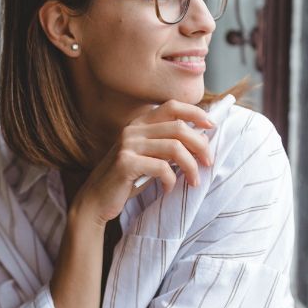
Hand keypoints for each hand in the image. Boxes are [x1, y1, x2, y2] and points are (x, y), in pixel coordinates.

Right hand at [74, 100, 214, 224]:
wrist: (97, 200)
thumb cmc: (127, 179)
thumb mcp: (149, 157)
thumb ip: (168, 145)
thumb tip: (201, 140)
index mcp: (139, 124)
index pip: (172, 107)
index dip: (195, 113)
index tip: (211, 126)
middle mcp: (133, 130)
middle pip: (179, 127)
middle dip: (200, 146)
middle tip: (208, 163)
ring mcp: (128, 145)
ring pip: (174, 148)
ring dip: (190, 166)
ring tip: (194, 181)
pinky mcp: (125, 163)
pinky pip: (162, 168)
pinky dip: (171, 181)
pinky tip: (169, 190)